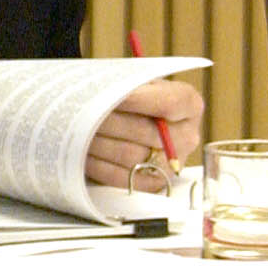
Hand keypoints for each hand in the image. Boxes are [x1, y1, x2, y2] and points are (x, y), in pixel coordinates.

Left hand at [85, 78, 203, 189]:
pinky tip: (82, 150)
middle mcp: (187, 137)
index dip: (137, 100)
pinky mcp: (152, 185)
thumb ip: (129, 84)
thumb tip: (107, 94)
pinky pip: (121, 177)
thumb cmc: (135, 96)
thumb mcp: (138, 82)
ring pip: (129, 154)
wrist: (132, 119)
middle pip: (146, 131)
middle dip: (110, 120)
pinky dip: (97, 164)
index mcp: (189, 105)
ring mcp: (171, 164)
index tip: (108, 94)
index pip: (169, 103)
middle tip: (83, 112)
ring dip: (98, 141)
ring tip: (77, 129)